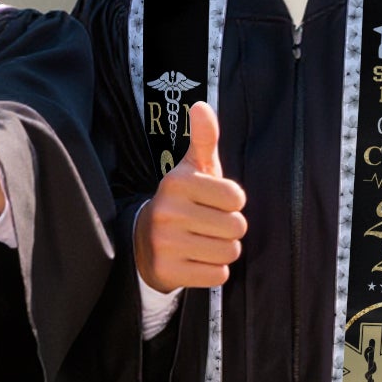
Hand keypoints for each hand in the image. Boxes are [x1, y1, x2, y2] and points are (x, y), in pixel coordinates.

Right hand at [133, 100, 246, 290]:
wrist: (144, 242)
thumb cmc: (182, 202)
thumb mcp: (192, 169)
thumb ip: (203, 138)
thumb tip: (201, 105)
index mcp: (177, 182)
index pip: (237, 198)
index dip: (232, 203)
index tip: (213, 202)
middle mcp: (167, 211)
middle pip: (237, 227)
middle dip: (229, 229)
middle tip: (207, 225)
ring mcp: (165, 243)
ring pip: (229, 252)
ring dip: (223, 250)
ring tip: (202, 242)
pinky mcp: (168, 271)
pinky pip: (218, 275)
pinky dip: (213, 270)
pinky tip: (195, 260)